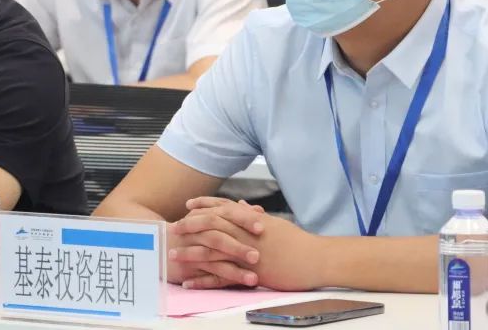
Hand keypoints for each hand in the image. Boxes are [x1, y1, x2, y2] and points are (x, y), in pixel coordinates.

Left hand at [184, 202, 325, 291]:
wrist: (315, 260)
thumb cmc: (299, 243)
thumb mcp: (276, 224)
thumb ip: (255, 216)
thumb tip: (242, 205)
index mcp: (252, 221)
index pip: (223, 209)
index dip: (204, 206)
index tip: (189, 206)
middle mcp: (246, 234)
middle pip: (211, 226)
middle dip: (190, 226)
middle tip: (174, 228)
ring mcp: (246, 253)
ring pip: (211, 251)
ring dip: (190, 253)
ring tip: (173, 255)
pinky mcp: (249, 273)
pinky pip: (220, 277)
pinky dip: (203, 279)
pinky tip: (189, 282)